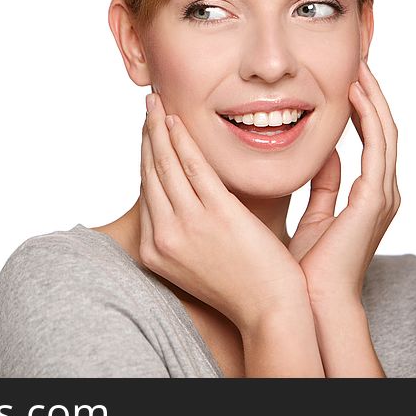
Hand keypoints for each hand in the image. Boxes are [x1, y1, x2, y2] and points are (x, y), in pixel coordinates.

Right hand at [140, 92, 309, 329]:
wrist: (270, 312)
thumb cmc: (241, 288)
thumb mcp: (195, 263)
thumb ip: (185, 231)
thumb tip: (185, 199)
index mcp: (154, 250)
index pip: (146, 192)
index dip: (145, 156)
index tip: (148, 132)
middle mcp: (163, 236)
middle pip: (150, 173)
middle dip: (147, 135)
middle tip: (149, 107)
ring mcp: (188, 225)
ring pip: (166, 164)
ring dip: (159, 128)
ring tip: (158, 103)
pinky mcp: (216, 214)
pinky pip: (193, 167)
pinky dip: (183, 140)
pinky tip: (177, 120)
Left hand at [288, 59, 400, 303]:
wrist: (308, 302)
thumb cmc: (304, 267)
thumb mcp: (313, 216)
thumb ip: (322, 185)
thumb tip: (323, 153)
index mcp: (369, 196)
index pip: (371, 138)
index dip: (361, 106)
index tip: (345, 78)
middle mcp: (383, 192)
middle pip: (383, 128)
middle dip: (371, 92)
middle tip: (358, 58)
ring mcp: (383, 195)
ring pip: (385, 131)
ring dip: (373, 96)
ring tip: (359, 64)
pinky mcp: (374, 199)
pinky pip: (377, 146)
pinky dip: (369, 116)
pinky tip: (355, 92)